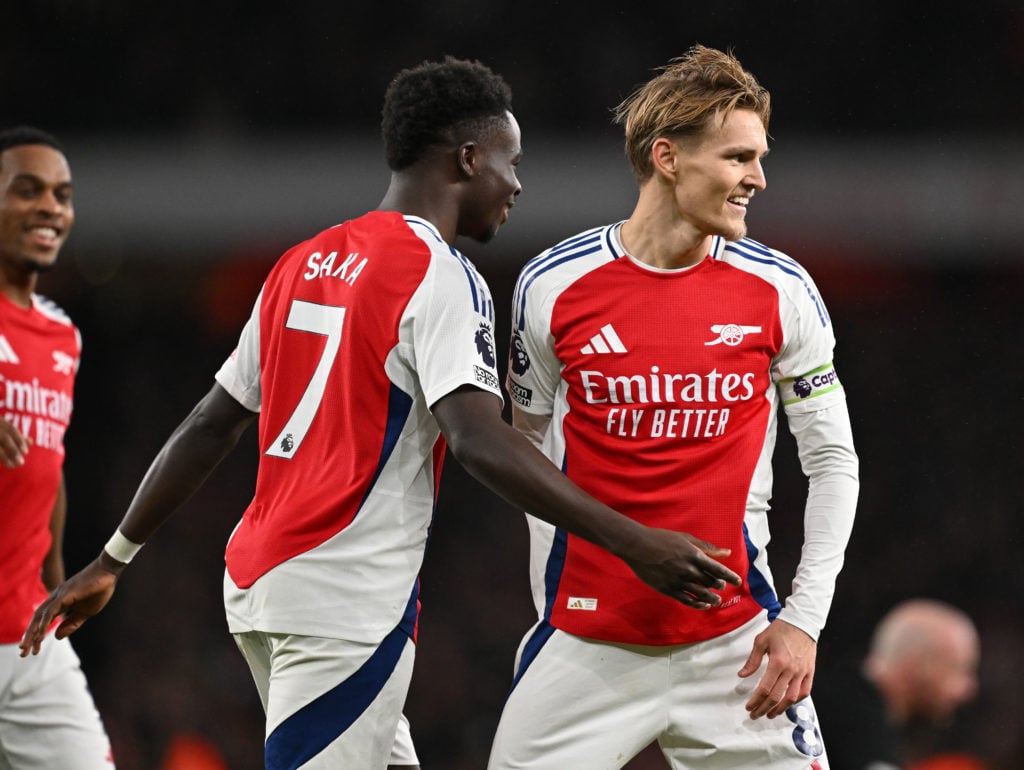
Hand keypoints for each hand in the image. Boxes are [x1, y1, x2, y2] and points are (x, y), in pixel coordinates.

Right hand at [0, 417, 30, 467]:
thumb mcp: (3, 431)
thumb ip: (15, 437)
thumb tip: (30, 442)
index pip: (11, 429)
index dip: (19, 440)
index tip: (26, 452)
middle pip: (3, 438)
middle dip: (13, 450)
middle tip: (21, 463)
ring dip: (4, 457)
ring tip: (12, 467)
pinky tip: (0, 465)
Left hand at [19, 552, 125, 656]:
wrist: (108, 572)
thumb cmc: (99, 589)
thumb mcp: (85, 612)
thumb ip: (72, 623)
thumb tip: (56, 637)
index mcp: (60, 602)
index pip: (44, 620)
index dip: (37, 634)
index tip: (34, 649)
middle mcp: (55, 598)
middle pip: (37, 619)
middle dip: (29, 636)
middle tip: (23, 653)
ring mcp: (59, 596)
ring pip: (40, 616)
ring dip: (32, 633)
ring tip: (26, 647)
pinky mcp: (65, 595)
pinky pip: (50, 612)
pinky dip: (44, 624)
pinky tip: (40, 635)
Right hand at [623, 529, 741, 608]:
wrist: (637, 546)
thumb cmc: (661, 538)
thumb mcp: (686, 538)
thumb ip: (707, 547)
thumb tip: (726, 552)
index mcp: (693, 555)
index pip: (718, 569)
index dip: (729, 576)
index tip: (737, 581)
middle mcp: (687, 570)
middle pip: (710, 582)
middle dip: (719, 585)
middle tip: (721, 586)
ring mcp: (677, 581)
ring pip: (701, 594)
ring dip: (711, 598)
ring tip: (716, 600)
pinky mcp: (668, 589)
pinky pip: (687, 600)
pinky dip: (698, 604)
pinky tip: (703, 605)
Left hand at [738, 619, 815, 718]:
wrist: (802, 622)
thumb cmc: (781, 629)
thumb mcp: (761, 641)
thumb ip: (752, 660)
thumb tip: (742, 675)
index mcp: (777, 662)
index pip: (764, 688)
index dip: (756, 701)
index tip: (749, 707)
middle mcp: (790, 670)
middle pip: (776, 697)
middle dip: (764, 709)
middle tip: (755, 714)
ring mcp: (802, 672)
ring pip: (791, 698)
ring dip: (780, 709)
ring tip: (770, 714)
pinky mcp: (810, 672)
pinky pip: (805, 692)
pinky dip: (796, 701)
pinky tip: (788, 704)